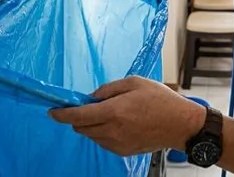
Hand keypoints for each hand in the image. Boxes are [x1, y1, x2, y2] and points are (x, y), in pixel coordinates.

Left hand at [48, 76, 205, 155]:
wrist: (180, 124)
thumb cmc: (160, 99)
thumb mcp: (134, 82)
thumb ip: (108, 89)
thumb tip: (91, 97)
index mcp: (114, 111)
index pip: (78, 116)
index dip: (61, 114)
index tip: (53, 111)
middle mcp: (113, 130)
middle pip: (80, 127)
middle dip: (78, 116)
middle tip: (91, 105)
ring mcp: (117, 144)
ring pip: (91, 135)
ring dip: (92, 124)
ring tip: (111, 113)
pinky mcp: (123, 151)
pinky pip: (103, 142)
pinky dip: (102, 132)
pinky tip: (118, 123)